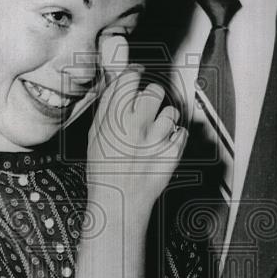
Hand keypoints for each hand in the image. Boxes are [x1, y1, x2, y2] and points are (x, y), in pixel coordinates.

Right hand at [86, 35, 185, 212]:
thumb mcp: (95, 135)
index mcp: (116, 117)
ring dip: (164, 120)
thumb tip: (118, 80)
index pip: (131, 78)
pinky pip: (182, 133)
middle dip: (151, 98)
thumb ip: (108, 106)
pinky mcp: (174, 152)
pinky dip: (174, 139)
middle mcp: (138, 124)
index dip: (134, 75)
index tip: (136, 76)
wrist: (119, 202)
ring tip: (153, 135)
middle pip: (155, 91)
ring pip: (171, 112)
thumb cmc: (104, 170)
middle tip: (145, 111)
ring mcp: (158, 138)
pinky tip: (161, 148)